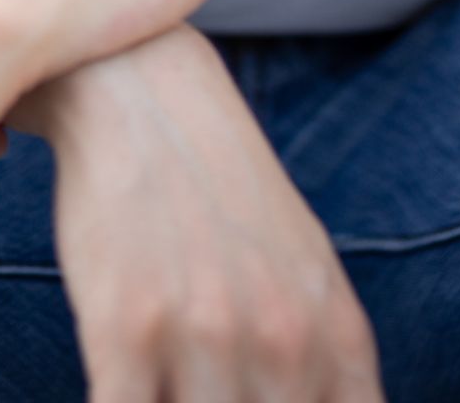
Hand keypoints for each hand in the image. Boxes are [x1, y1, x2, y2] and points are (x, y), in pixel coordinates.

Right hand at [41, 24, 386, 401]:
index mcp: (334, 332)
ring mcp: (207, 333)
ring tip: (168, 395)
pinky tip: (124, 395)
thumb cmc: (216, 190)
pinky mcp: (126, 327)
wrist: (140, 87)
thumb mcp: (300, 267)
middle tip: (213, 401)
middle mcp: (284, 339)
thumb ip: (326, 361)